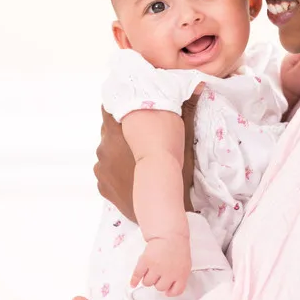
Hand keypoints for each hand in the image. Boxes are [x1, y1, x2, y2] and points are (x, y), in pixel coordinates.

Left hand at [95, 99, 198, 220]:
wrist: (164, 214)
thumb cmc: (174, 174)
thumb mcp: (184, 139)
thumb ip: (186, 110)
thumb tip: (197, 85)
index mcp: (119, 132)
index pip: (109, 106)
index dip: (120, 103)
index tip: (133, 104)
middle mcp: (105, 147)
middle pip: (109, 128)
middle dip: (123, 126)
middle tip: (141, 130)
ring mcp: (101, 168)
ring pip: (107, 149)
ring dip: (119, 147)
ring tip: (137, 154)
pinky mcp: (102, 185)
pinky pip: (106, 169)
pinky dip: (116, 167)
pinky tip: (132, 172)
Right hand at [131, 234, 191, 295]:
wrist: (170, 233)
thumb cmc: (178, 247)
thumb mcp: (185, 263)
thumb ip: (179, 277)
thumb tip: (169, 290)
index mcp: (181, 274)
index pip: (176, 291)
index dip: (170, 291)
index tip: (167, 290)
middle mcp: (169, 273)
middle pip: (159, 288)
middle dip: (158, 281)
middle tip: (159, 273)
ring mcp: (156, 268)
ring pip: (148, 283)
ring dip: (148, 278)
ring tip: (151, 270)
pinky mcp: (146, 261)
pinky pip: (138, 275)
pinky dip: (135, 280)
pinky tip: (134, 283)